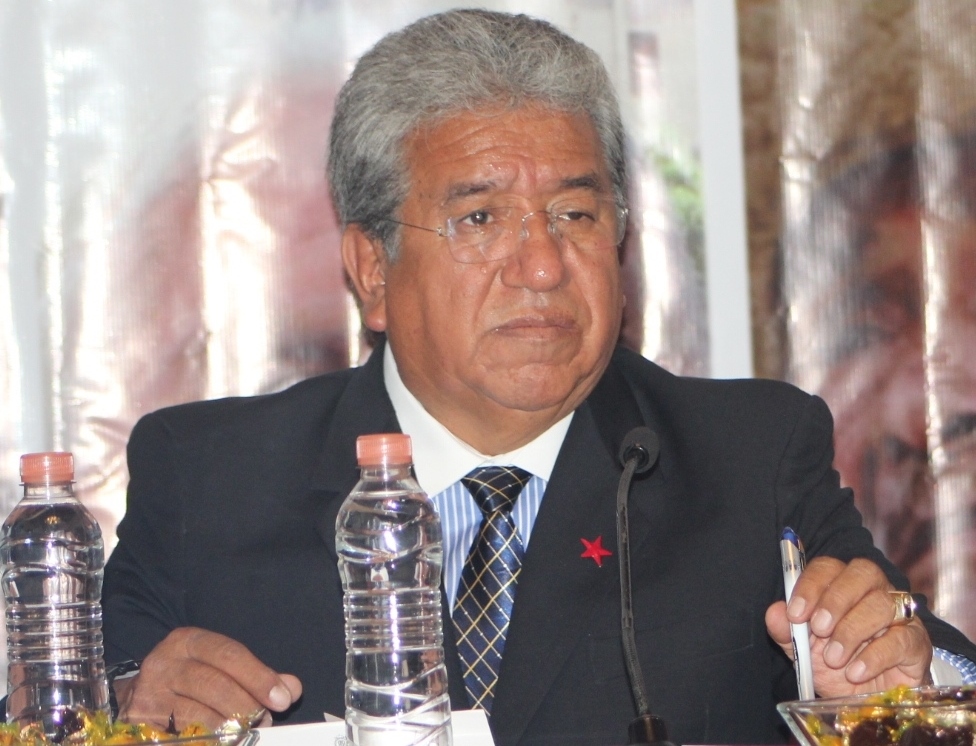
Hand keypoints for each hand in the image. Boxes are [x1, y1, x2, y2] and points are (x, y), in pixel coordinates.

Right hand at [114, 627, 302, 728]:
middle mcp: (163, 663)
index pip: (229, 654)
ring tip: (246, 733)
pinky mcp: (140, 727)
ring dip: (229, 728)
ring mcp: (147, 696)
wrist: (135, 699)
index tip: (283, 698)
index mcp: (187, 641)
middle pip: (213, 684)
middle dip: (246, 705)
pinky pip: (181, 737)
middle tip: (265, 719)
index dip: (258, 677)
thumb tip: (291, 688)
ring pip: (196, 714)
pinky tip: (225, 741)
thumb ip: (258, 676)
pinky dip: (208, 740)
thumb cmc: (190, 681)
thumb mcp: (221, 668)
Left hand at [766, 556, 931, 696]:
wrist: (866, 700)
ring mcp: (899, 614)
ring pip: (881, 604)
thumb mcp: (802, 650)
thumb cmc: (834, 664)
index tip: (795, 613)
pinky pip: (900, 639)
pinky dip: (874, 656)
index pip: (828, 567)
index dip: (811, 586)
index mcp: (841, 584)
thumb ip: (785, 630)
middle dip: (836, 600)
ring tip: (833, 658)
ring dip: (851, 631)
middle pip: (862, 573)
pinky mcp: (916, 642)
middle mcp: (873, 591)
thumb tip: (774, 612)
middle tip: (819, 629)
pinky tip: (855, 672)